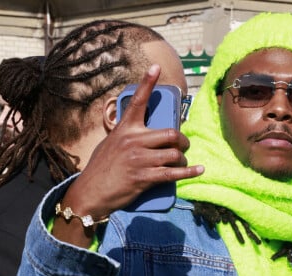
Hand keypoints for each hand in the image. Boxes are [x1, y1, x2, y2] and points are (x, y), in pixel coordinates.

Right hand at [53, 64, 203, 245]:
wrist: (92, 192)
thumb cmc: (100, 169)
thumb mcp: (110, 144)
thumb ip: (127, 136)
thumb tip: (142, 136)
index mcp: (125, 128)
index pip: (138, 100)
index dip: (148, 82)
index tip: (156, 67)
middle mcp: (134, 140)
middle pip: (170, 133)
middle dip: (182, 140)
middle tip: (183, 146)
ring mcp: (140, 159)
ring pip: (174, 154)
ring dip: (183, 159)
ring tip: (182, 163)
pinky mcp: (144, 178)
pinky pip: (172, 173)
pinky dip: (189, 172)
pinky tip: (199, 170)